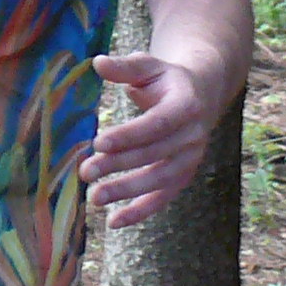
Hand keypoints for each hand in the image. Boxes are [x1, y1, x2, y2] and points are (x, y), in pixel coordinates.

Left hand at [83, 47, 238, 226]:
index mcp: (186, 104)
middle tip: (85, 172)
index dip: (129, 135)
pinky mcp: (184, 175)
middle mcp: (194, 135)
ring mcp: (191, 158)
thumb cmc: (165, 79)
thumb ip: (124, 67)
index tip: (98, 142)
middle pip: (153, 154)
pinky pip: (163, 197)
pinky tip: (113, 222)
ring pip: (159, 180)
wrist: (200, 94)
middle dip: (118, 165)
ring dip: (126, 191)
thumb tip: (97, 63)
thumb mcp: (148, 66)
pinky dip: (140, 212)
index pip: (156, 124)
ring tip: (94, 198)